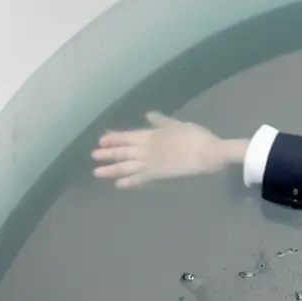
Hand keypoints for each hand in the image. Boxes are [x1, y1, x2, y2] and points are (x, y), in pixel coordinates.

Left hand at [91, 112, 230, 187]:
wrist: (207, 152)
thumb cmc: (197, 136)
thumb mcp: (178, 125)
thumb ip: (162, 122)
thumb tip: (148, 115)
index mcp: (151, 134)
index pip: (127, 136)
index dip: (114, 138)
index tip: (101, 140)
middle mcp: (146, 148)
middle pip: (122, 151)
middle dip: (107, 154)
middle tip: (93, 156)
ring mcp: (151, 162)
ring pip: (126, 166)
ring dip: (111, 169)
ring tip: (97, 172)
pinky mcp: (158, 174)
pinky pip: (139, 178)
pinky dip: (129, 182)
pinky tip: (119, 185)